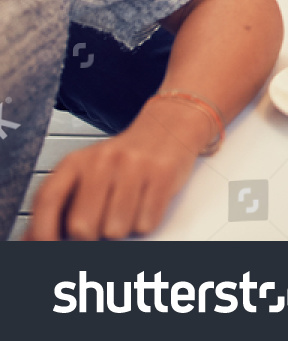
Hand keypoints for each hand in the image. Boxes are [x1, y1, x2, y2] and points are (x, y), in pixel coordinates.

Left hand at [24, 98, 208, 239]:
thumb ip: (60, 204)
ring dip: (122, 230)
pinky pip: (146, 223)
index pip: (49, 200)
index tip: (48, 246)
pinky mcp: (162, 174)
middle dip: (92, 236)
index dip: (43, 230)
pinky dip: (146, 223)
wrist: (169, 125)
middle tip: (101, 226)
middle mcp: (102, 161)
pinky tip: (145, 205)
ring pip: (116, 230)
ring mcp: (134, 166)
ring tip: (127, 211)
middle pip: (82, 227)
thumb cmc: (123, 158)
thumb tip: (33, 240)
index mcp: (76, 162)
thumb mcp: (86, 171)